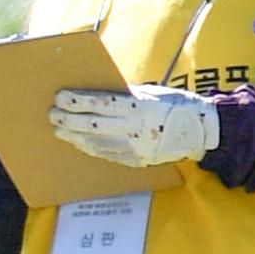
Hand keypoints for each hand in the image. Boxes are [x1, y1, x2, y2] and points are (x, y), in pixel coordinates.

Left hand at [47, 85, 219, 168]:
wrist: (202, 131)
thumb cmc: (175, 104)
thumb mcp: (152, 93)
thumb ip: (125, 94)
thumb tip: (96, 94)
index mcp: (140, 108)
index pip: (101, 105)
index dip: (77, 102)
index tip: (60, 97)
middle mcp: (136, 129)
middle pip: (93, 126)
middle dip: (69, 121)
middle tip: (53, 115)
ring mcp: (136, 148)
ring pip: (96, 143)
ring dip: (74, 137)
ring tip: (60, 130)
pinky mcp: (136, 161)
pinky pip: (106, 154)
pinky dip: (90, 148)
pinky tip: (79, 142)